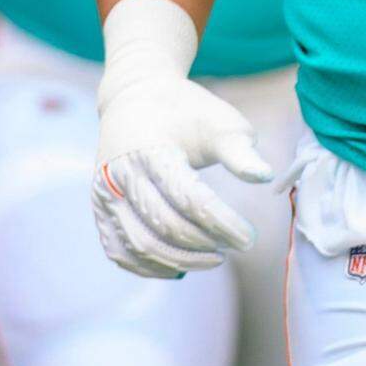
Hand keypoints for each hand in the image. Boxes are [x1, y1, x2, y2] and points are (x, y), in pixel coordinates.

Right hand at [93, 0, 272, 277]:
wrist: (136, 98)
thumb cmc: (186, 112)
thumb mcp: (218, 121)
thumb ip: (239, 152)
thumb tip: (266, 177)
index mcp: (151, 149)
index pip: (189, 198)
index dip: (221, 224)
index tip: (249, 238)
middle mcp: (121, 174)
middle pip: (164, 224)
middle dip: (203, 244)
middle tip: (234, 248)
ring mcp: (105, 194)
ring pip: (139, 244)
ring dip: (179, 260)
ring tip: (214, 258)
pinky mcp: (99, 208)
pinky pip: (119, 251)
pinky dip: (148, 267)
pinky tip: (179, 268)